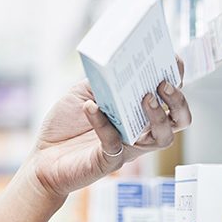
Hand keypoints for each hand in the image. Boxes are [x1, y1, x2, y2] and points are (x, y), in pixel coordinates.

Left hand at [28, 59, 191, 200]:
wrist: (42, 157)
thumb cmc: (65, 126)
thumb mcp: (84, 93)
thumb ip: (102, 82)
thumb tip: (116, 64)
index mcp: (138, 113)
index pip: (169, 98)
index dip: (177, 79)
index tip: (174, 60)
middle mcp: (140, 132)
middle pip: (179, 121)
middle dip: (178, 101)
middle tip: (163, 84)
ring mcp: (127, 149)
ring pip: (162, 138)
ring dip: (158, 115)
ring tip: (145, 97)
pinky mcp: (109, 161)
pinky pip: (114, 142)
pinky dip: (103, 123)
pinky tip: (91, 107)